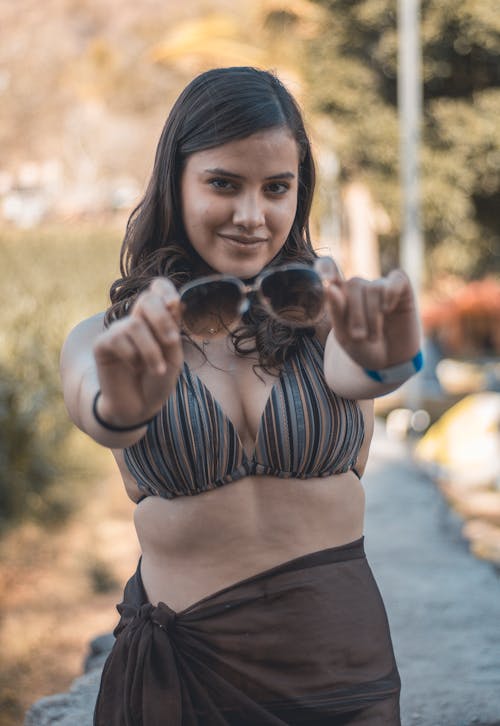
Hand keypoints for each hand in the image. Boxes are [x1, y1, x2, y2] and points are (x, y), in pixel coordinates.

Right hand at [92, 278, 182, 427]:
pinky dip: (133, 356)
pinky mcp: (102, 344)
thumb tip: (174, 301)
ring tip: (158, 369)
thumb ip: (172, 329)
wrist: (139, 407)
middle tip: (171, 342)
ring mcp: (118, 331)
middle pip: (147, 299)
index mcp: (156, 320)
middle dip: (162, 319)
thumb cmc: (158, 380)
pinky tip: (134, 368)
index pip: (158, 289)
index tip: (175, 304)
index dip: (165, 289)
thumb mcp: (174, 355)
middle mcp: (136, 321)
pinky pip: (118, 340)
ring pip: (135, 325)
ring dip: (151, 350)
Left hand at [318, 260, 420, 370]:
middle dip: (356, 313)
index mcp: (341, 295)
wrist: (389, 364)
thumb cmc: (363, 348)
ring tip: (374, 337)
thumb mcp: (345, 336)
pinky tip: (388, 310)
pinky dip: (391, 293)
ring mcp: (382, 287)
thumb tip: (330, 288)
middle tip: (358, 337)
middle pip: (354, 284)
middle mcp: (361, 287)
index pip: (330, 269)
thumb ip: (337, 312)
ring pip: (374, 288)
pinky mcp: (403, 290)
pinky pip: (397, 280)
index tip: (325, 279)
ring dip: (373, 316)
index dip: (325, 267)